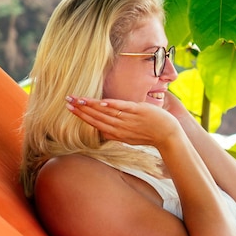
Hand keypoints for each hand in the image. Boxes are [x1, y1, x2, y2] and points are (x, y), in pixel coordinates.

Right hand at [66, 95, 182, 147]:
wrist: (168, 135)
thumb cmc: (150, 134)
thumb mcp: (130, 136)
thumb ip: (116, 131)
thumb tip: (104, 127)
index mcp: (117, 134)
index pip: (96, 124)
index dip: (83, 116)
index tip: (71, 109)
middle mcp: (120, 128)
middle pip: (97, 118)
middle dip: (81, 110)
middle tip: (67, 101)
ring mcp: (129, 120)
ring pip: (106, 113)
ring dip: (90, 106)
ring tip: (77, 99)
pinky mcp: (138, 111)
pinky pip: (122, 107)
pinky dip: (110, 105)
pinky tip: (99, 102)